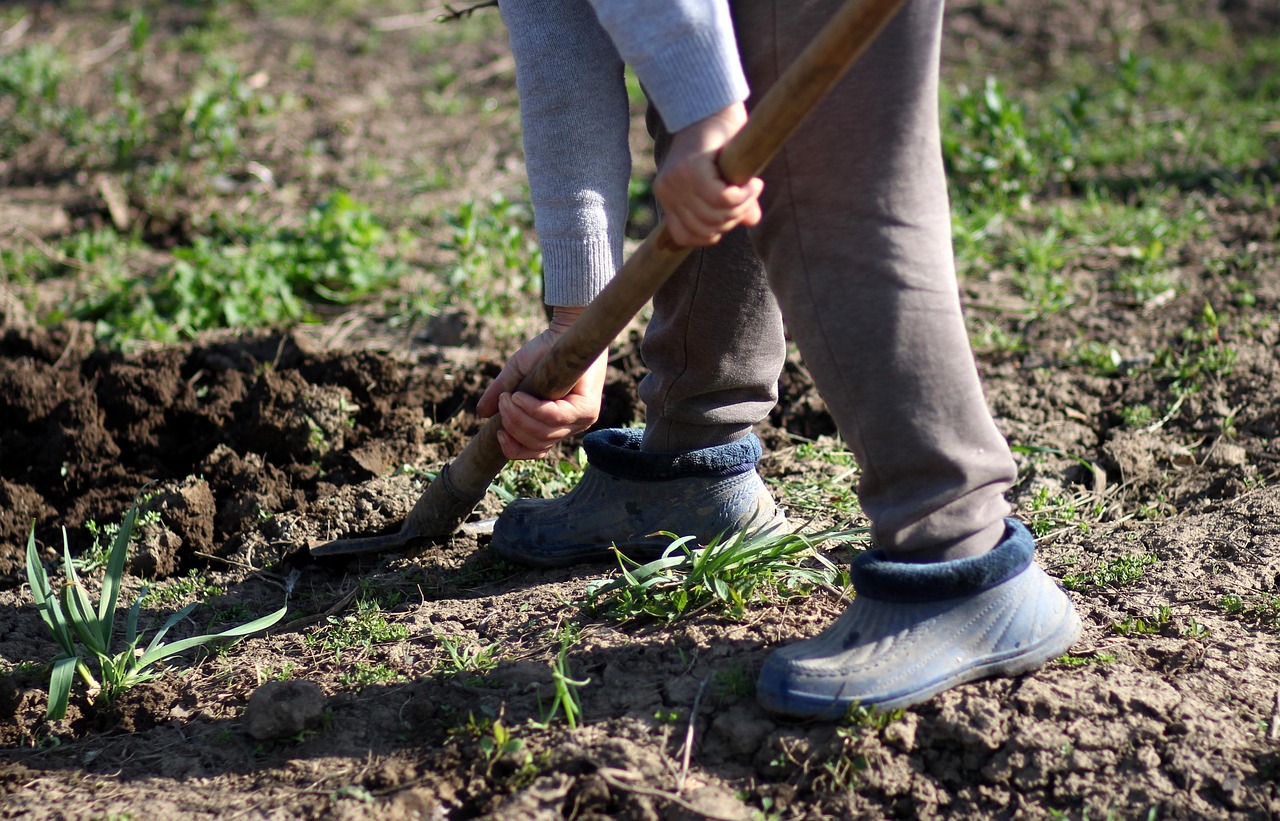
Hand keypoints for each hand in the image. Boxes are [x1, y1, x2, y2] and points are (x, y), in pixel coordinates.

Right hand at [477, 307, 607, 459]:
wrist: (565, 329)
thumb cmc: (543, 350)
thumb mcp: (516, 374)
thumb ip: (500, 393)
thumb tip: (481, 413)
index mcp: (556, 425)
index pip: (536, 451)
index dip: (514, 449)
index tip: (498, 432)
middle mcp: (571, 427)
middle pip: (537, 444)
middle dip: (512, 426)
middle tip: (502, 403)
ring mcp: (581, 420)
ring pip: (544, 434)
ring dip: (518, 417)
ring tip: (508, 397)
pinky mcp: (587, 409)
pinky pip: (554, 418)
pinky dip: (531, 409)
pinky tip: (519, 396)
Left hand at [653, 102, 762, 246]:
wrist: (713, 106)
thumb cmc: (720, 142)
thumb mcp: (723, 178)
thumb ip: (732, 204)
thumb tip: (752, 221)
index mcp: (667, 197)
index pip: (685, 236)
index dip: (713, 233)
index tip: (732, 214)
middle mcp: (667, 191)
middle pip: (704, 229)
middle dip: (732, 219)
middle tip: (748, 199)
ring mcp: (677, 181)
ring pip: (714, 215)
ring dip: (741, 207)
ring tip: (751, 190)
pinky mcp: (692, 169)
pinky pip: (722, 199)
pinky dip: (743, 196)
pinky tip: (752, 184)